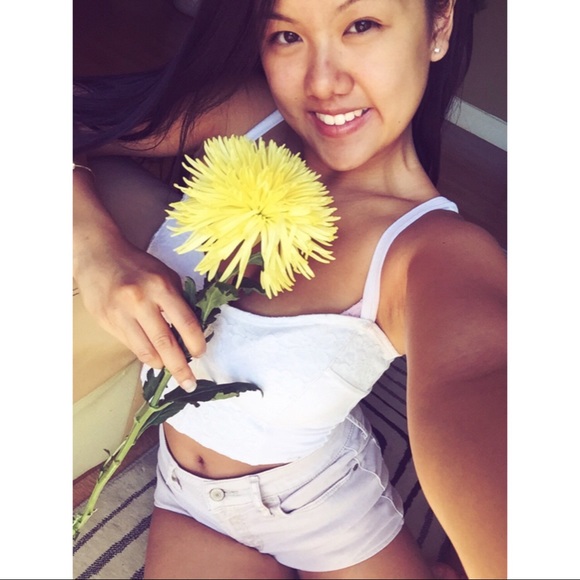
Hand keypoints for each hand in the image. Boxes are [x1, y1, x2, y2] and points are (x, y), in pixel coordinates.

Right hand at [75, 238, 204, 391]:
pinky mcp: (107, 322)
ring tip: (171, 369)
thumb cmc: (138, 266)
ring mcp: (120, 313)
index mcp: (160, 286)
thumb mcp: (165, 275)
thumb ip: (179, 300)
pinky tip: (153, 357)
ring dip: (161, 364)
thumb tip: (193, 331)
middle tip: (189, 382)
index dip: (195, 342)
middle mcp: (140, 301)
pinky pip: (131, 346)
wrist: (98, 256)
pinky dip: (145, 354)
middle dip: (180, 367)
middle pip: (165, 343)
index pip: (184, 321)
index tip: (201, 354)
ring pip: (145, 350)